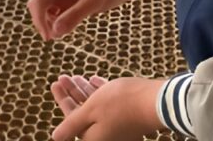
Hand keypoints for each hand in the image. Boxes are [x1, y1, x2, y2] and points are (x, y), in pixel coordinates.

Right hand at [27, 0, 151, 39]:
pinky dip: (60, 21)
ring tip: (63, 34)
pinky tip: (68, 28)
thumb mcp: (95, 2)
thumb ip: (75, 16)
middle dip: (43, 22)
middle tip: (54, 38)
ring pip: (47, 10)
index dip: (39, 20)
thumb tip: (55, 32)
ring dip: (50, 23)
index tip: (48, 37)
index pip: (39, 1)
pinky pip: (58, 12)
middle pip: (39, 6)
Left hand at [51, 76, 165, 140]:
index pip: (70, 118)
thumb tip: (55, 137)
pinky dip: (101, 93)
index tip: (55, 83)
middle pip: (82, 113)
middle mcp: (105, 135)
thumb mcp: (90, 111)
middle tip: (64, 77)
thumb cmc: (120, 104)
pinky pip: (110, 106)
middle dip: (72, 93)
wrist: (157, 102)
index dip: (62, 98)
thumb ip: (71, 124)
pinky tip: (95, 81)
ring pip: (96, 108)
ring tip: (76, 76)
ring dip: (85, 91)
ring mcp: (118, 127)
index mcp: (92, 137)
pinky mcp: (129, 118)